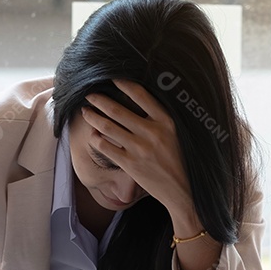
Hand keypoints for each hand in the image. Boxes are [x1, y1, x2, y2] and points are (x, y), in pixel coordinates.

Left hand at [81, 80, 193, 214]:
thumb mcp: (179, 135)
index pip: (140, 94)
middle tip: (89, 94)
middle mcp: (152, 132)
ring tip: (86, 111)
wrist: (184, 191)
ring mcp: (139, 149)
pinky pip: (106, 147)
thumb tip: (145, 100)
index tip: (112, 78)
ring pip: (107, 127)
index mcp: (166, 121)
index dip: (123, 83)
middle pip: (117, 110)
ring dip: (92, 116)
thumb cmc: (183, 161)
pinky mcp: (130, 165)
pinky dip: (96, 139)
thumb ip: (163, 120)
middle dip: (99, 100)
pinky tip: (93, 135)